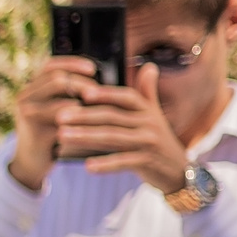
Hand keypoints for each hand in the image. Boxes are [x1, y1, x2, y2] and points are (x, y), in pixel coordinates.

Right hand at [6, 56, 95, 190]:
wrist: (30, 163)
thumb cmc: (49, 132)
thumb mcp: (54, 109)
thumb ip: (67, 94)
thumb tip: (97, 80)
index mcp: (31, 89)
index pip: (50, 65)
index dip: (72, 63)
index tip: (92, 68)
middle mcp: (25, 98)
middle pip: (57, 79)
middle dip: (82, 84)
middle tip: (98, 92)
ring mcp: (28, 116)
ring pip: (60, 101)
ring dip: (83, 105)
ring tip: (100, 108)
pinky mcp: (36, 134)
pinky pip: (64, 125)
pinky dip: (81, 124)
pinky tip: (94, 126)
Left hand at [59, 63, 190, 191]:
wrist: (178, 169)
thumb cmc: (158, 139)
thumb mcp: (154, 115)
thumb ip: (147, 93)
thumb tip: (149, 66)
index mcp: (147, 110)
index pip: (125, 97)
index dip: (106, 93)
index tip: (82, 92)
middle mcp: (149, 123)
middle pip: (113, 117)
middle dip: (84, 116)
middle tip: (59, 117)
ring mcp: (149, 143)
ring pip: (113, 137)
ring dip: (85, 136)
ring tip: (62, 136)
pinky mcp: (147, 162)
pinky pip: (123, 161)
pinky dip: (106, 164)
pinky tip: (87, 166)